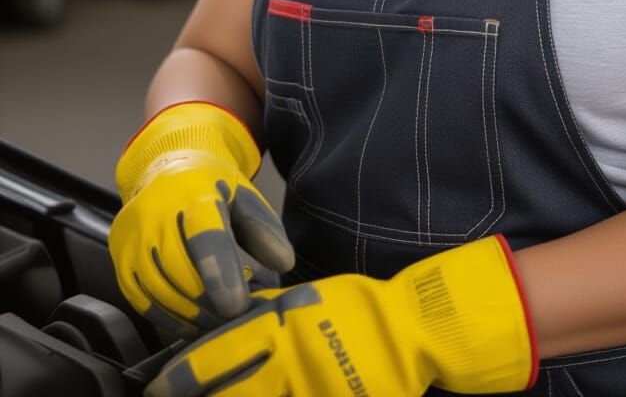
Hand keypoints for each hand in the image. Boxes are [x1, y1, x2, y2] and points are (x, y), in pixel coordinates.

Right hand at [109, 101, 294, 334]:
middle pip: (180, 270)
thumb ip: (265, 229)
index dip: (220, 272)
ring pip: (159, 290)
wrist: (166, 168)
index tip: (238, 306)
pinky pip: (142, 301)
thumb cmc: (212, 187)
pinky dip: (169, 319)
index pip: (203, 235)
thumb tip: (284, 263)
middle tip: (239, 318)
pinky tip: (194, 323)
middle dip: (211, 303)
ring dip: (192, 315)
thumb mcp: (245, 195)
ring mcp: (132, 238)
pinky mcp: (120, 261)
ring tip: (221, 322)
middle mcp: (154, 212)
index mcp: (192, 190)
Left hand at [143, 235, 536, 396]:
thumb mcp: (305, 299)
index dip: (178, 378)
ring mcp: (310, 389)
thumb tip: (221, 320)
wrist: (410, 330)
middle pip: (226, 393)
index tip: (155, 389)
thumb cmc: (355, 310)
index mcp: (278, 326)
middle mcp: (287, 362)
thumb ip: (264, 313)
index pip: (214, 356)